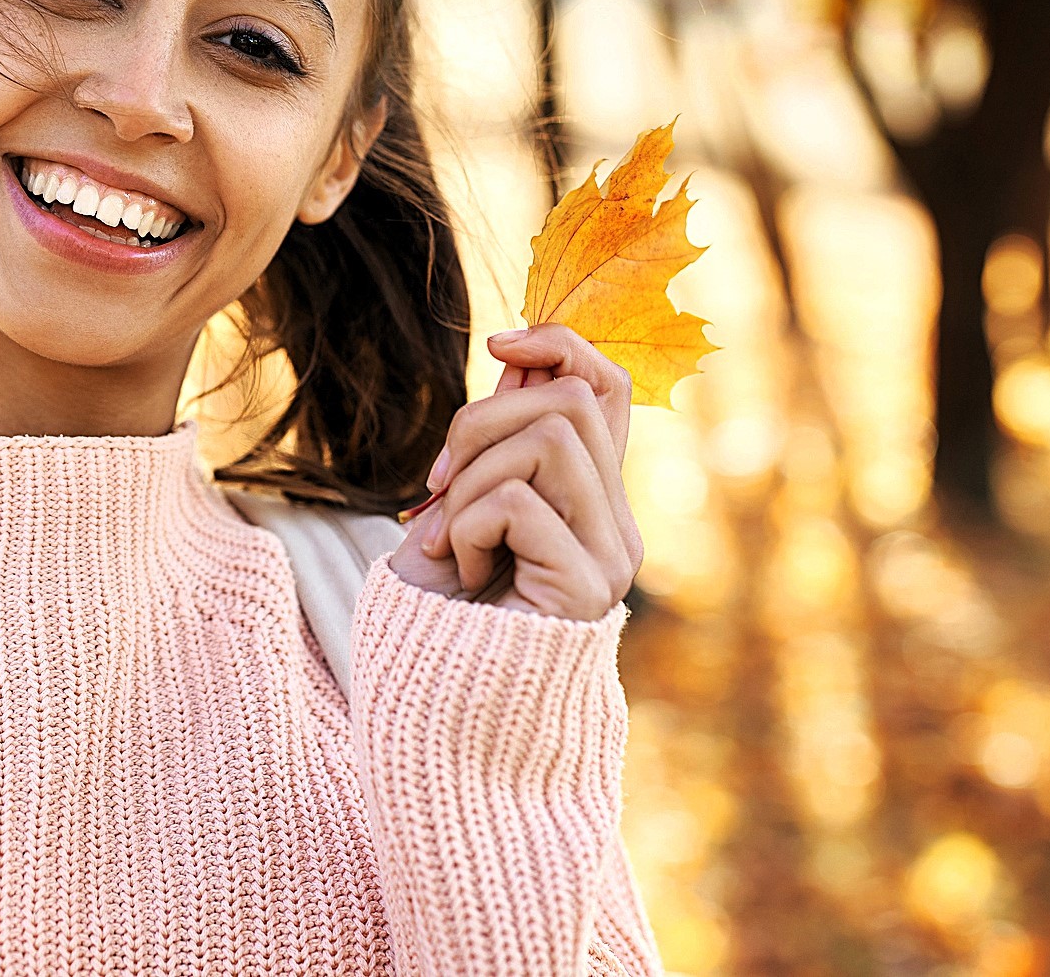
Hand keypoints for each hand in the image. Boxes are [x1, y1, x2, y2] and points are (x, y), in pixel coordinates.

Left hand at [387, 324, 643, 620]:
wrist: (434, 705)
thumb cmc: (442, 611)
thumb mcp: (461, 503)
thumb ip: (497, 439)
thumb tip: (516, 352)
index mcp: (592, 500)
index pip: (607, 389)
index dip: (560, 346)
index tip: (499, 344)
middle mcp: (616, 526)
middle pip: (569, 401)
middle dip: (480, 422)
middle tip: (438, 488)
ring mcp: (610, 558)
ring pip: (547, 440)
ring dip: (472, 481)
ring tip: (453, 542)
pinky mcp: (586, 587)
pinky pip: (517, 503)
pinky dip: (468, 528)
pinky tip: (466, 574)